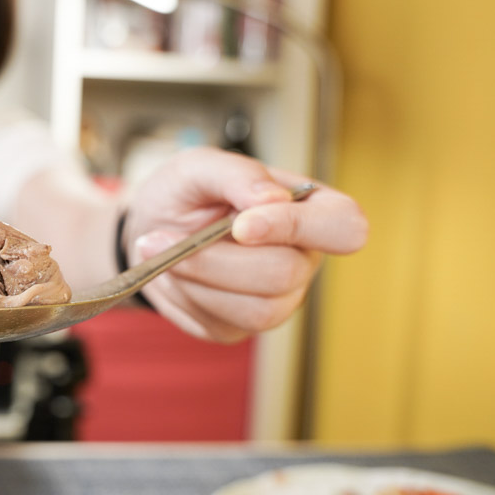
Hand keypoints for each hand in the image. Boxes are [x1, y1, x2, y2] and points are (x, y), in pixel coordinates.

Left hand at [124, 147, 366, 341]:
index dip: (299, 228)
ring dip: (197, 280)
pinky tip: (174, 275)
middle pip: (286, 274)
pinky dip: (186, 298)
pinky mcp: (241, 327)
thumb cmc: (185, 194)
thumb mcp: (199, 166)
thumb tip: (271, 197)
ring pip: (256, 311)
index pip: (345, 226)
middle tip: (164, 237)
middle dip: (218, 259)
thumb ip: (236, 173)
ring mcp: (277, 299)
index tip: (241, 224)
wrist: (149, 230)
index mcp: (310, 209)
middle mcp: (303, 258)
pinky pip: (223, 325)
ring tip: (163, 250)